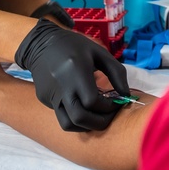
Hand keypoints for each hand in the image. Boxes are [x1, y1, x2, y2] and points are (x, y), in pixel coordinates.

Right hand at [15, 19, 130, 131]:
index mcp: (76, 71)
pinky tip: (83, 106)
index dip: (108, 107)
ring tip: (97, 116)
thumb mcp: (99, 52)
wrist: (41, 43)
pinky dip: (75, 117)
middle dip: (99, 122)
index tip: (117, 101)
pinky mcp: (45, 100)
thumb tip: (126, 95)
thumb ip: (117, 72)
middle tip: (110, 116)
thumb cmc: (75, 46)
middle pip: (80, 118)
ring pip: (68, 124)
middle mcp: (61, 87)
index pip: (92, 101)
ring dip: (86, 126)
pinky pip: (61, 115)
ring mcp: (50, 95)